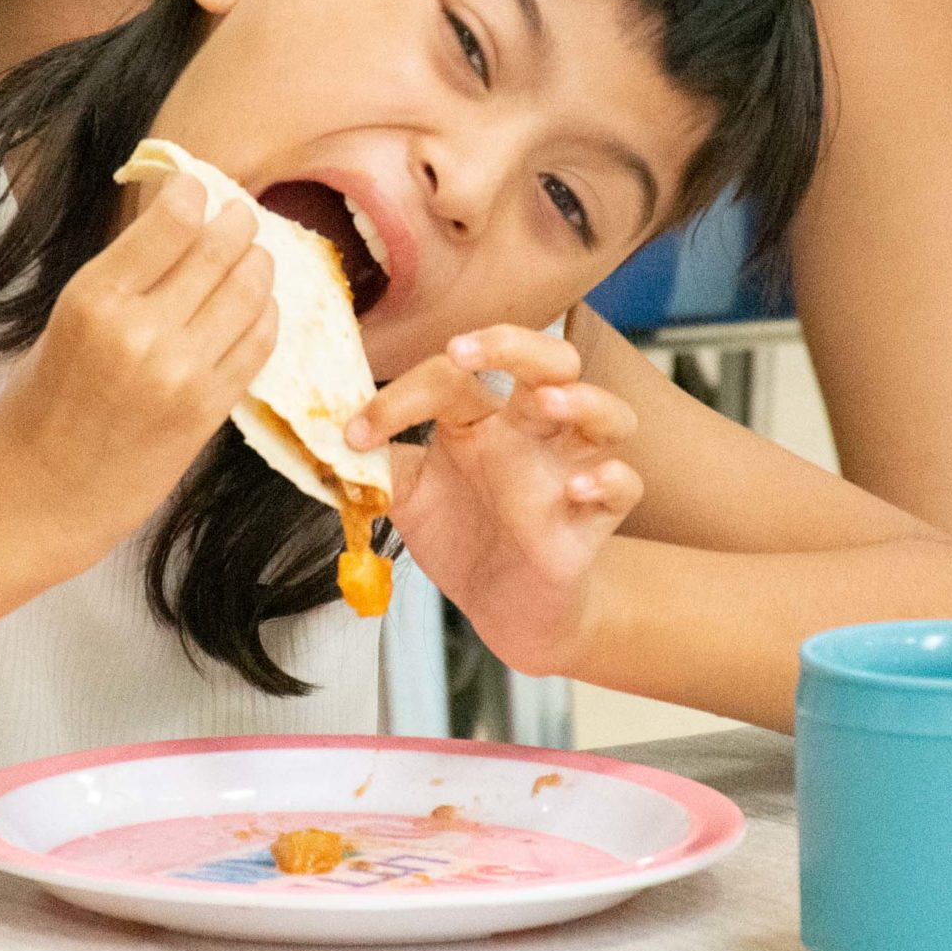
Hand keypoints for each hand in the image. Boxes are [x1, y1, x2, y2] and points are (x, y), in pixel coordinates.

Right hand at [0, 173, 278, 572]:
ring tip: (257, 256)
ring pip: (250, 291)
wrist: (41, 495)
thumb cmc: (41, 408)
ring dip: (260, 263)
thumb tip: (178, 228)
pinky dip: (267, 316)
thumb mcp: (65, 323)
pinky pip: (259, 344)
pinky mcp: (209, 409)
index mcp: (94, 299)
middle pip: (219, 248)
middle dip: (238, 221)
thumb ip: (122, 280)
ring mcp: (182, 371)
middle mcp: (142, 330)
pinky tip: (260, 307)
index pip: (171, 221)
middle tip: (242, 214)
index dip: (195, 192)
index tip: (200, 188)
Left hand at [347, 325, 640, 675]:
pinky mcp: (593, 520)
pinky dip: (609, 480)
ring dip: (582, 400)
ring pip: (608, 413)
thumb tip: (327, 437)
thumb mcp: (407, 497)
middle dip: (513, 343)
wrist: (499, 607)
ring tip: (545, 403)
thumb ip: (377, 464)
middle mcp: (531, 433)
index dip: (399, 397)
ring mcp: (568, 471)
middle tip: (464, 352)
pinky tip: (577, 487)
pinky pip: (623, 487)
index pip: (450, 377)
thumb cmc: (462, 536)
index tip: (355, 435)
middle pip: (550, 358)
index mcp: (481, 418)